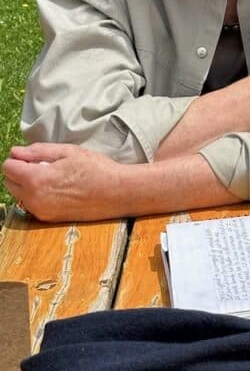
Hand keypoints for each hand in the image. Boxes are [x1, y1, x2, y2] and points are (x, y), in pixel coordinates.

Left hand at [2, 143, 123, 221]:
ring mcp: (41, 211)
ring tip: (54, 177)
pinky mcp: (49, 219)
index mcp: (36, 180)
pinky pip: (33, 204)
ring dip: (28, 185)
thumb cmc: (96, 168)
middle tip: (44, 165)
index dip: (19, 159)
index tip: (34, 156)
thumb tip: (15, 152)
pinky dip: (38, 195)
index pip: (7, 168)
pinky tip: (59, 189)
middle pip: (9, 183)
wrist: (116, 193)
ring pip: (20, 195)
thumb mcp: (68, 152)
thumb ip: (38, 151)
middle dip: (21, 172)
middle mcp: (34, 199)